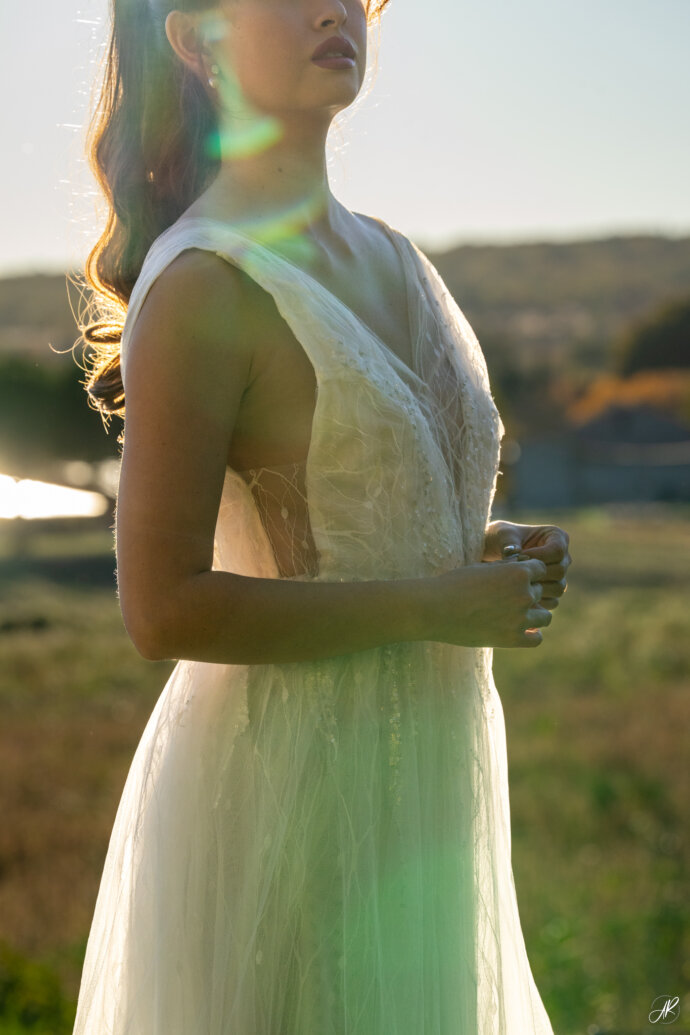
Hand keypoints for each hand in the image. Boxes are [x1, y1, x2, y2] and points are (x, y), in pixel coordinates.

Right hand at [432, 556, 551, 647]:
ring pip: (545, 616)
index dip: (528, 574)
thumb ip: (505, 568)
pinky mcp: (512, 639)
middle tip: (506, 599)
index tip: (514, 579)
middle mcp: (524, 594)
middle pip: (541, 592)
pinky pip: (537, 639)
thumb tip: (522, 565)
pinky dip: (531, 635)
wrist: (435, 609)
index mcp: (518, 572)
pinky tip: (518, 631)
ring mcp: (520, 618)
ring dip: (534, 614)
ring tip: (515, 615)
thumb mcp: (482, 568)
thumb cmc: (454, 584)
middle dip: (527, 593)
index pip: (540, 570)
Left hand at [482, 520, 570, 608]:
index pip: (557, 550)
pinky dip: (537, 601)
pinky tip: (518, 597)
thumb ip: (509, 543)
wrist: (492, 554)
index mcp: (556, 536)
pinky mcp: (552, 591)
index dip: (538, 557)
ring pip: (558, 588)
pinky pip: (552, 602)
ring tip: (516, 585)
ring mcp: (560, 575)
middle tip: (515, 575)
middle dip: (536, 574)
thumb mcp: (502, 535)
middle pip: (560, 570)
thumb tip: (511, 554)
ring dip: (537, 589)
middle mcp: (563, 556)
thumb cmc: (499, 538)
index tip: (518, 558)